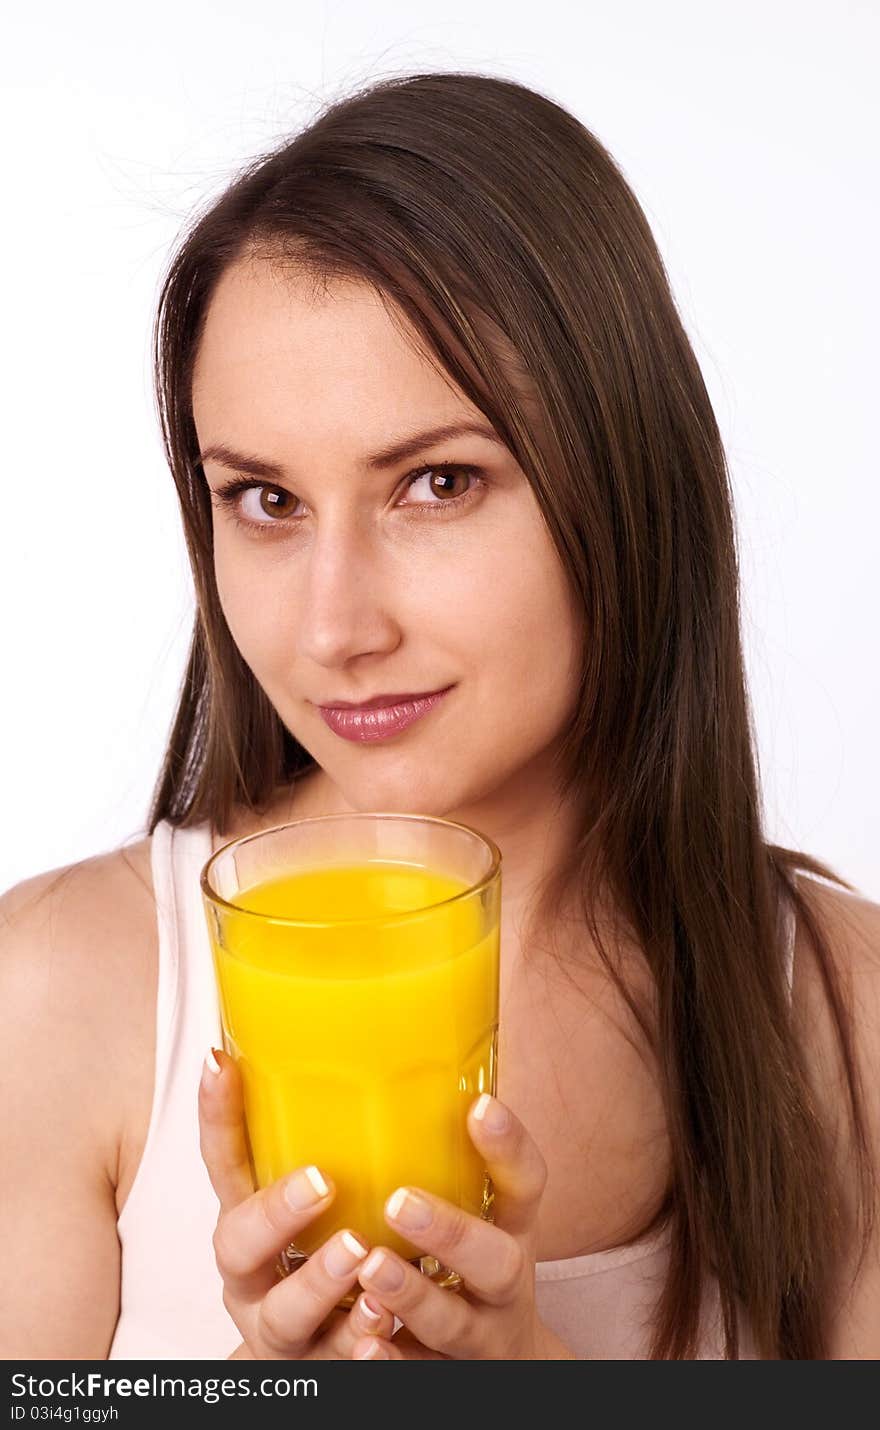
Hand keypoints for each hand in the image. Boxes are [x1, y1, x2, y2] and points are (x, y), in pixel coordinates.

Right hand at [198, 1049, 394, 1358]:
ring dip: (320, 1281)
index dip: (215, 1116)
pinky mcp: (327, 1372)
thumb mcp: (328, 1200)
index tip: (221, 1064)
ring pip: (287, 1315)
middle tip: (321, 1180)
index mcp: (250, 1224)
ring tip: (360, 1252)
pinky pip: (339, 1366)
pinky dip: (358, 1348)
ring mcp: (286, 1332)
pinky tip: (381, 1327)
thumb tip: (386, 1046)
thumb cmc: (344, 1252)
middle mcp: (255, 1278)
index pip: (223, 1163)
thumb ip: (341, 1141)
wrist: (358, 1359)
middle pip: (238, 1247)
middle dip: (274, 1212)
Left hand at [347, 1094, 576, 1359]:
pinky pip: (416, 1374)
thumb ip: (448, 1161)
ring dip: (412, 1295)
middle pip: (496, 1261)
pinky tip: (363, 1344)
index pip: (527, 1183)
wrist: (498, 1366)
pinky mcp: (439, 1374)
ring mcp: (476, 1337)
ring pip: (451, 1322)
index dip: (510, 1147)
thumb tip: (392, 1063)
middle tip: (399, 1200)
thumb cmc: (468, 1268)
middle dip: (452, 1231)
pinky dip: (390, 1362)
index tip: (481, 1105)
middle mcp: (502, 1284)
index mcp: (511, 1230)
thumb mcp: (480, 1216)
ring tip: (370, 1265)